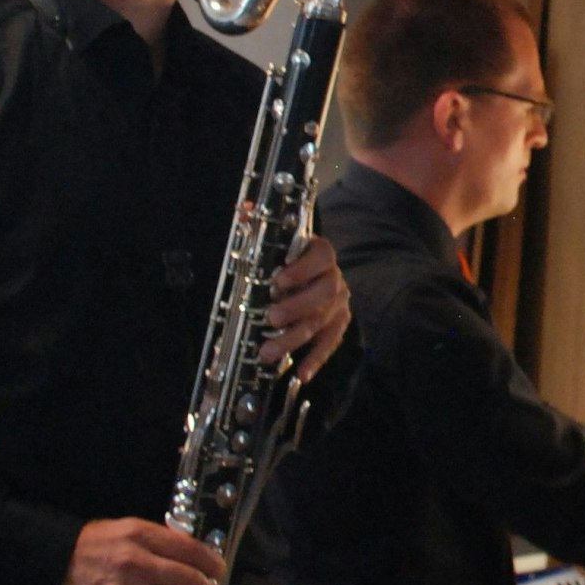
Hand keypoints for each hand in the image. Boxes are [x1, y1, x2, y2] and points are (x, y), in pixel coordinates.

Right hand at [55, 517, 225, 584]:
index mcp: (143, 537)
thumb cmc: (89, 544)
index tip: (220, 571)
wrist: (49, 561)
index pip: (190, 549)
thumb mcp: (125, 528)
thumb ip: (156, 538)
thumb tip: (189, 550)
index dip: (212, 563)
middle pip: (189, 581)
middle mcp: (139, 564)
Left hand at [259, 235, 350, 380]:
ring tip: (268, 352)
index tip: (278, 281)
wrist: (309, 275)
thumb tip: (246, 211)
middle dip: (297, 307)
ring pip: (322, 322)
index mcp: (320, 253)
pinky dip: (316, 359)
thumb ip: (259, 226)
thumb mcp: (271, 242)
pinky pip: (330, 343)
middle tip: (271, 317)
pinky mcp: (337, 325)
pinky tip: (301, 374)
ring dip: (295, 338)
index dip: (302, 269)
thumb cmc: (284, 260)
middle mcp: (335, 278)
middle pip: (325, 292)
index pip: (322, 256)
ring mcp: (339, 304)